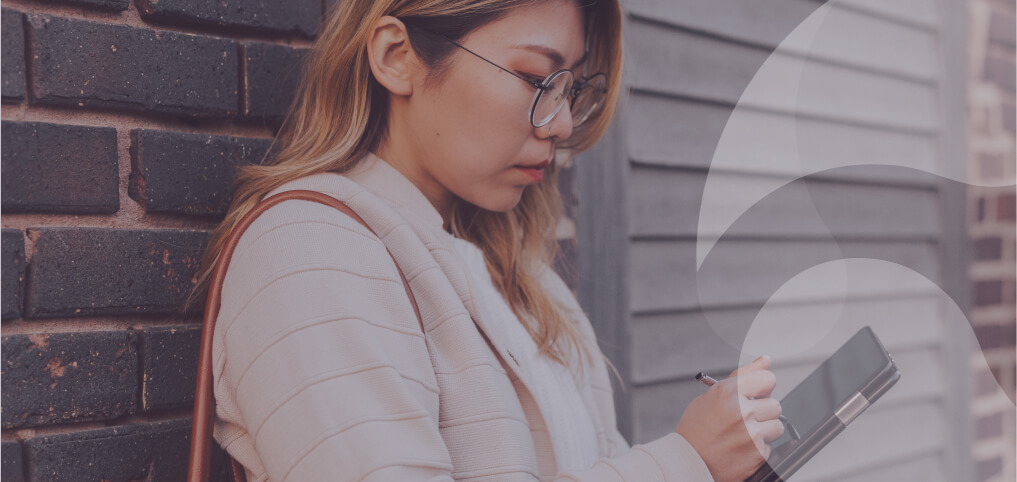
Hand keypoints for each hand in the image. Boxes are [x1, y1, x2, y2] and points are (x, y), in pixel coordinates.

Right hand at [675, 356, 783, 481]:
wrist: (690, 461)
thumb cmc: (698, 427)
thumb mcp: (713, 395)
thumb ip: (743, 376)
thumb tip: (765, 360)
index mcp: (728, 393)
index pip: (768, 379)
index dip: (762, 387)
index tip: (757, 393)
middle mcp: (741, 412)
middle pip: (775, 404)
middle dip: (763, 411)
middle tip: (745, 418)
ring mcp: (751, 434)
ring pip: (777, 425)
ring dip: (764, 429)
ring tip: (743, 434)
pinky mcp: (758, 454)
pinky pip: (770, 445)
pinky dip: (759, 447)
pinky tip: (742, 447)